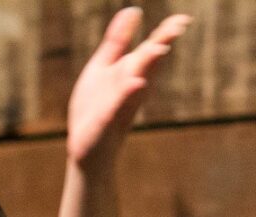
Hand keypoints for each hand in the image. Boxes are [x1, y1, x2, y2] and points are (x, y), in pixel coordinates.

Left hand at [67, 7, 191, 171]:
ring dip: (147, 66)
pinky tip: (135, 82)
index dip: (167, 34)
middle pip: (149, 63)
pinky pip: (117, 107)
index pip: (153, 49)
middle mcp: (131, 87)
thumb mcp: (103, 68)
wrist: (88, 149)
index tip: (182, 21)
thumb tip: (134, 9)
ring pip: (137, 83)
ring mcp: (120, 105)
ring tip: (158, 49)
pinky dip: (126, 95)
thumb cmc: (97, 107)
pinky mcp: (105, 122)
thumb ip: (117, 42)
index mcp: (132, 71)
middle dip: (161, 45)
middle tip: (177, 27)